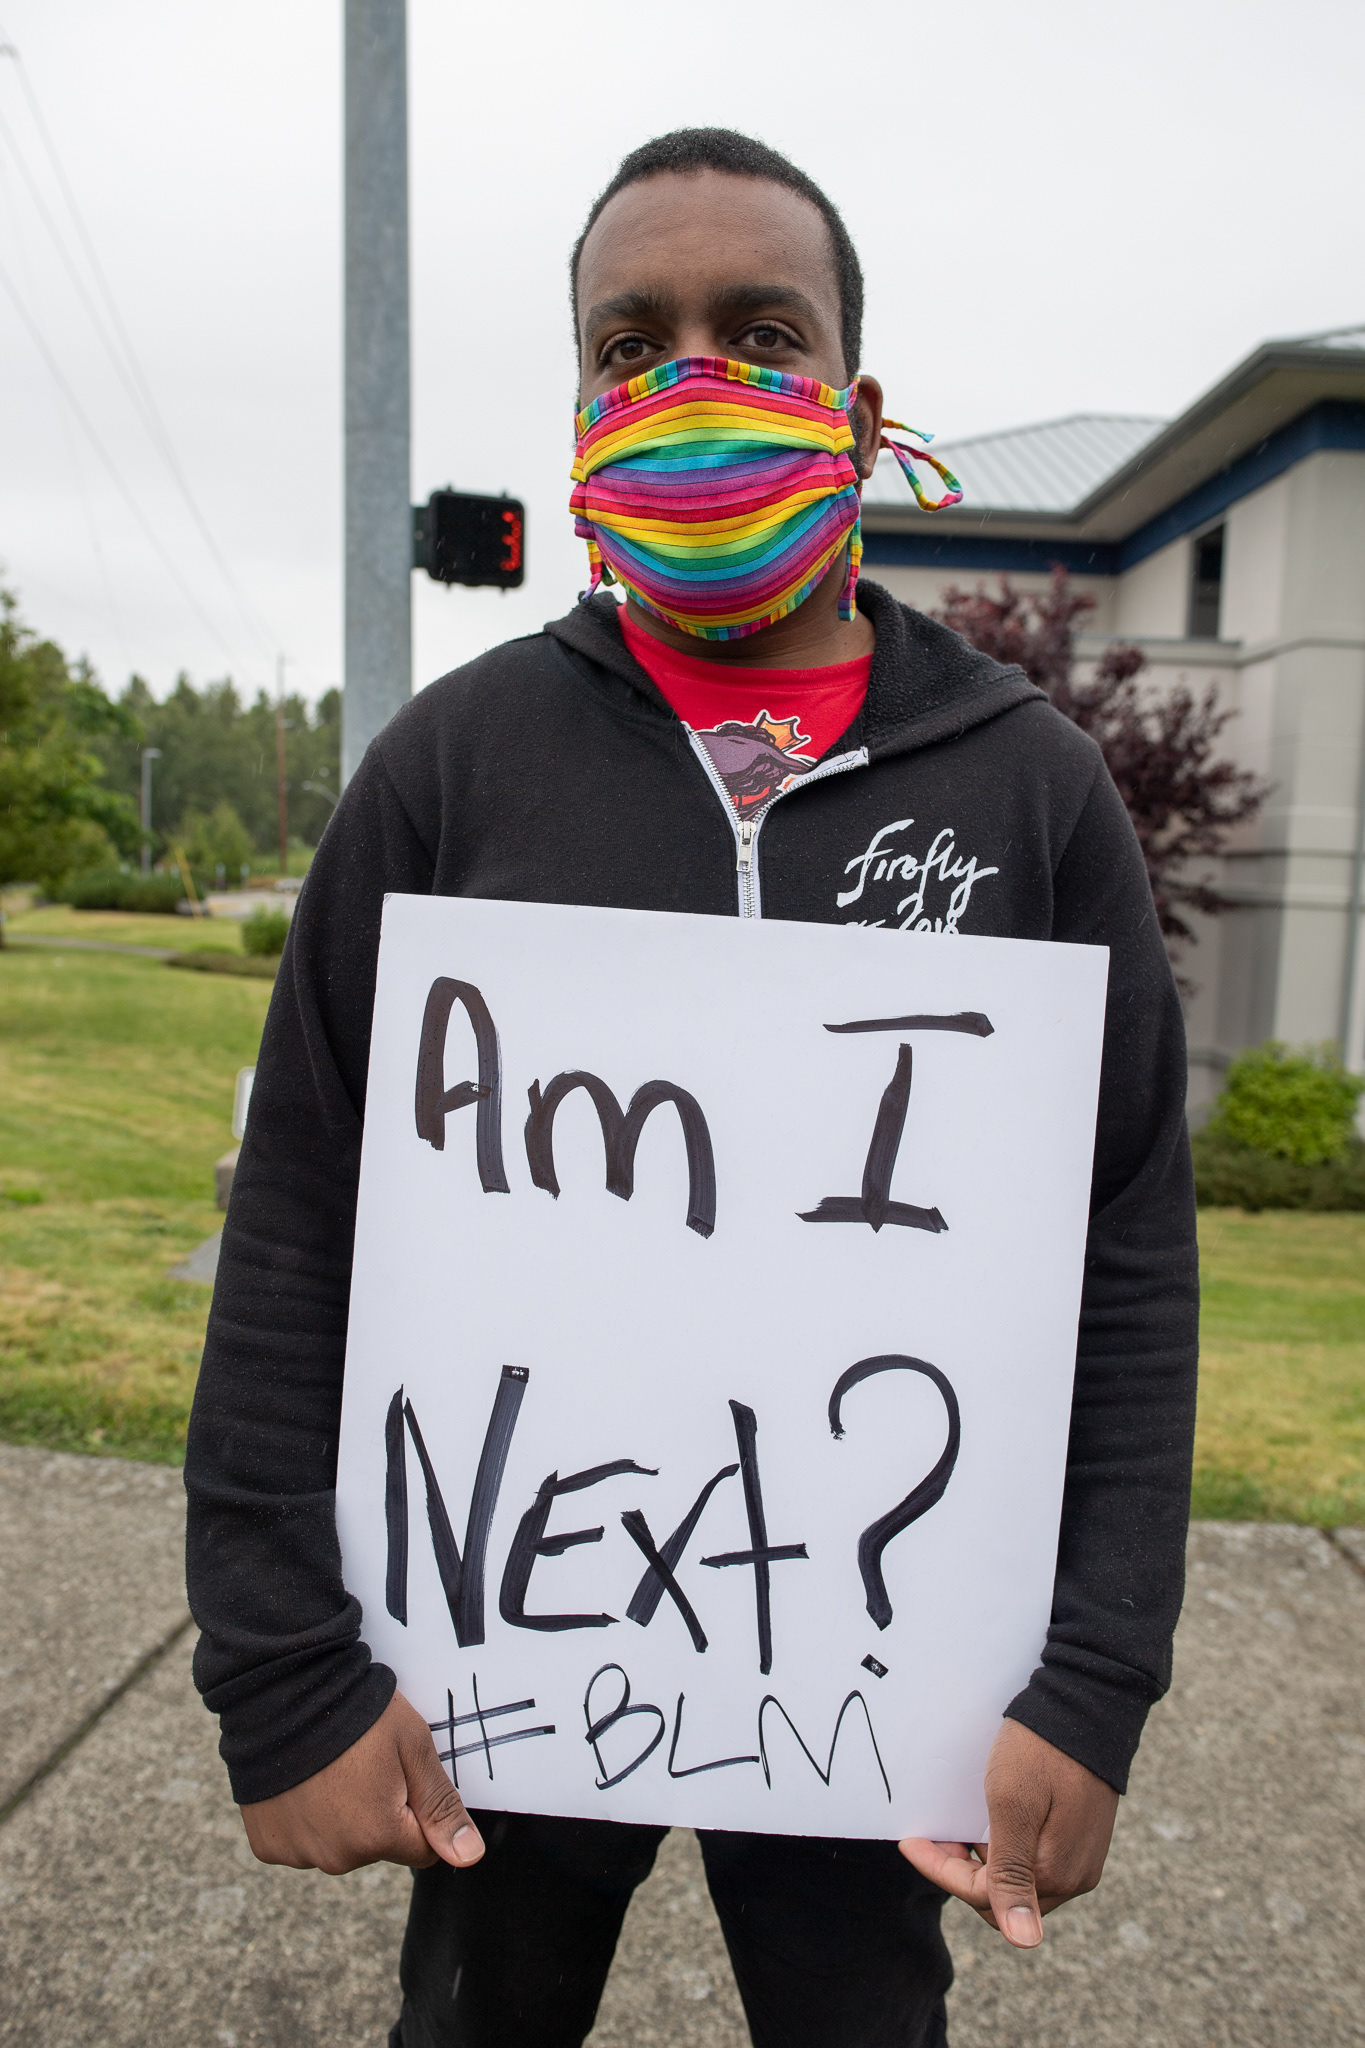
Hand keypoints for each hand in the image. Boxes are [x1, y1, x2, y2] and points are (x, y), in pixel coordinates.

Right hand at [240, 1691, 485, 1875]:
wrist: (283, 1692)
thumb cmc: (356, 1714)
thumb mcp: (412, 1747)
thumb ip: (441, 1807)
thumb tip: (469, 1856)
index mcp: (378, 1836)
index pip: (422, 1849)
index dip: (418, 1810)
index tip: (400, 1774)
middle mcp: (336, 1858)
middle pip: (377, 1848)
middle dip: (378, 1815)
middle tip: (362, 1763)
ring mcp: (297, 1853)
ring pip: (338, 1846)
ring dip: (339, 1817)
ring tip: (328, 1767)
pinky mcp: (267, 1844)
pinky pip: (300, 1841)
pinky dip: (303, 1818)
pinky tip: (301, 1781)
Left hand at [899, 1719, 1117, 1948]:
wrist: (1087, 1704)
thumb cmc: (1041, 1751)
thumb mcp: (1013, 1806)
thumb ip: (1011, 1874)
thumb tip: (1023, 1942)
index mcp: (1053, 1874)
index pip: (984, 1898)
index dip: (942, 1872)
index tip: (912, 1842)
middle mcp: (1074, 1877)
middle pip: (1002, 1895)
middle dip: (963, 1869)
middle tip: (938, 1833)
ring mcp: (1081, 1859)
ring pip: (1019, 1878)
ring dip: (984, 1858)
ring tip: (960, 1824)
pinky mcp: (1083, 1839)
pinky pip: (1037, 1858)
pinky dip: (1006, 1846)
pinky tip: (991, 1819)